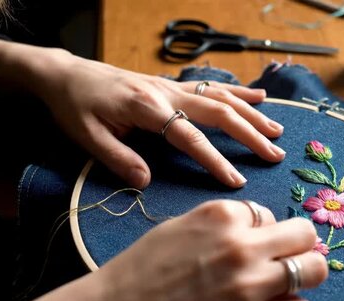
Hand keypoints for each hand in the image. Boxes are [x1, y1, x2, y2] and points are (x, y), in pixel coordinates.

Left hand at [36, 53, 284, 188]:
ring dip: (251, 113)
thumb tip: (146, 182)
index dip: (215, 160)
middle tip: (274, 155)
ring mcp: (172, 86)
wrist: (67, 74)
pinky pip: (211, 87)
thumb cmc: (76, 106)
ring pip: (221, 97)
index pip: (190, 137)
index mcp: (147, 108)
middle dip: (249, 134)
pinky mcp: (172, 85)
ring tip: (276, 130)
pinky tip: (260, 97)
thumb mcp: (87, 136)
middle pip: (218, 113)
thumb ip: (117, 158)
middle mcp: (166, 93)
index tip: (237, 182)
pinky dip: (238, 92)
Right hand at [93, 200, 327, 300]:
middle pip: (304, 234)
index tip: (250, 247)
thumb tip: (259, 228)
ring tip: (286, 285)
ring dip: (305, 276)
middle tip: (286, 260)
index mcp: (220, 216)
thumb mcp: (178, 228)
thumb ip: (222, 223)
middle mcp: (240, 246)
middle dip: (298, 246)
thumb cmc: (138, 274)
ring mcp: (249, 287)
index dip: (262, 232)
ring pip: (314, 270)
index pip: (268, 214)